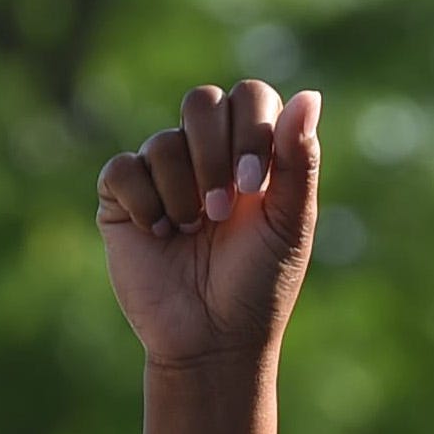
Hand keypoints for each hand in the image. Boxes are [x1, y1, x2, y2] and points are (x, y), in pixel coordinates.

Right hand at [98, 80, 323, 372]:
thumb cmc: (258, 284)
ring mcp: (163, 172)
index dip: (250, 130)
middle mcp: (207, 153)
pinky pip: (123, 169)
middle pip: (202, 101)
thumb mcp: (289, 224)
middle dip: (213, 157)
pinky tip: (159, 235)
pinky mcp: (123, 196)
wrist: (212, 338)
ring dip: (183, 193)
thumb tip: (310, 95)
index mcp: (253, 153)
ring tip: (192, 233)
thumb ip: (299, 160)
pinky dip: (145, 204)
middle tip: (221, 213)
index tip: (254, 187)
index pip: (250, 98)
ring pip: (163, 141)